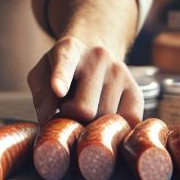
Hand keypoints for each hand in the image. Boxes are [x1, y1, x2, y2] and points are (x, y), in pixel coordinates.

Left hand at [27, 35, 142, 126]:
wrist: (95, 57)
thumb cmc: (64, 72)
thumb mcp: (43, 74)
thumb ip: (42, 95)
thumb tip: (49, 120)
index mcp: (68, 49)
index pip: (64, 63)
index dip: (60, 78)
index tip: (58, 90)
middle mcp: (98, 56)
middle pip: (83, 109)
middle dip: (72, 119)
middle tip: (68, 111)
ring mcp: (121, 72)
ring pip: (105, 120)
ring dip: (92, 124)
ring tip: (87, 109)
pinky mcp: (137, 91)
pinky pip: (127, 123)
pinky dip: (114, 130)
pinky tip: (105, 118)